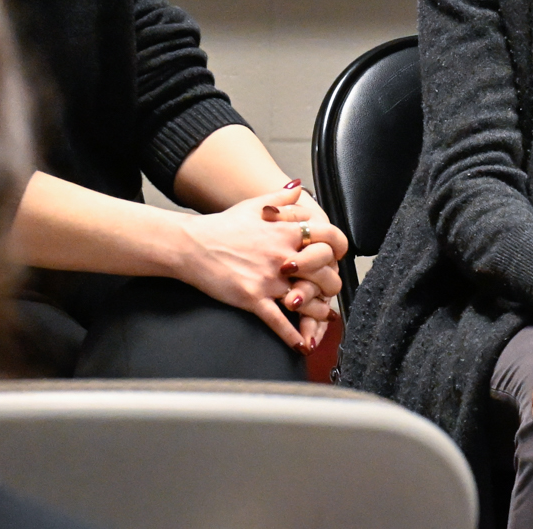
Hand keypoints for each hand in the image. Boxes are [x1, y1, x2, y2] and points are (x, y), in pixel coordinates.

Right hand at [174, 186, 325, 351]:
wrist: (192, 245)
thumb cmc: (222, 227)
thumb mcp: (255, 205)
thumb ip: (282, 198)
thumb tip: (299, 188)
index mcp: (286, 232)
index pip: (329, 237)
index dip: (339, 246)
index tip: (339, 254)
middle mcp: (282, 255)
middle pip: (324, 271)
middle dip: (331, 283)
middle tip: (330, 289)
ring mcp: (268, 278)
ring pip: (307, 299)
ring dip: (318, 312)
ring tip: (322, 316)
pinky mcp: (252, 297)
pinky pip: (278, 321)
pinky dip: (292, 335)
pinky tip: (301, 344)